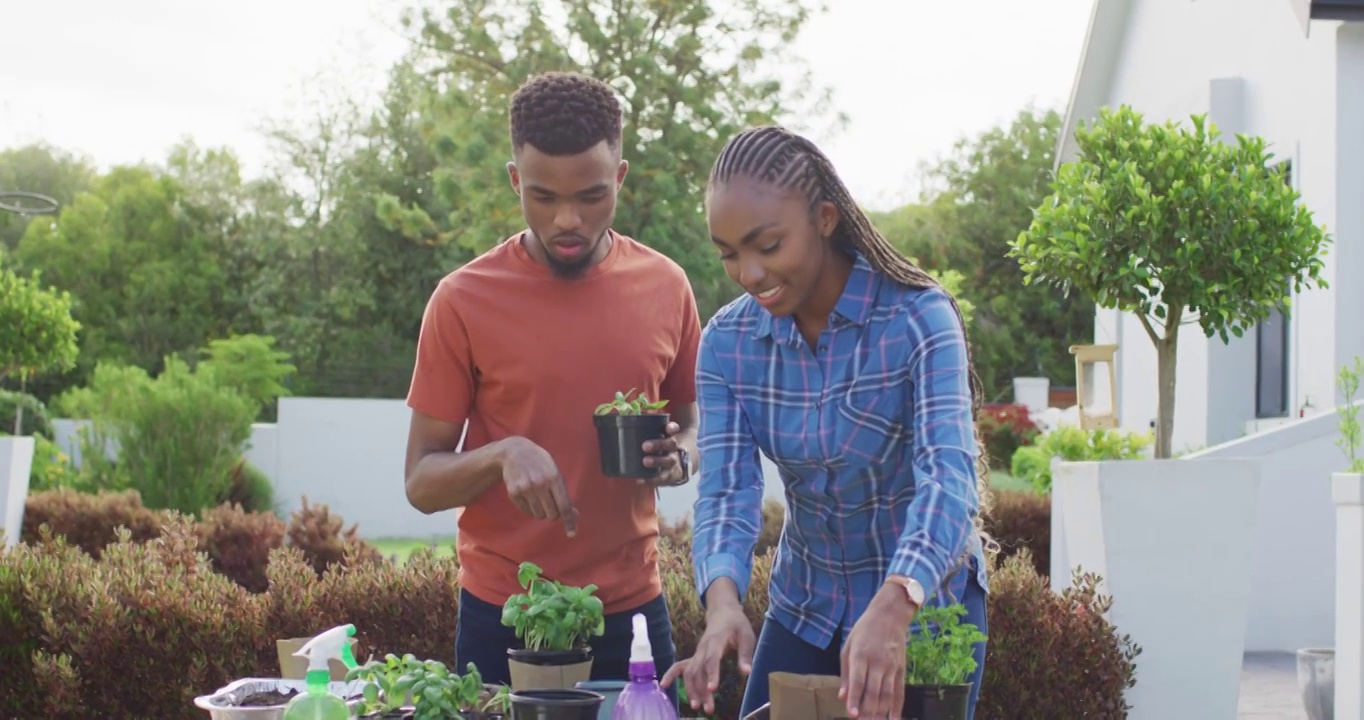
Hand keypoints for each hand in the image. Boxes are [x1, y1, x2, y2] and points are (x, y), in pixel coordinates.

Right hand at [499, 436, 576, 536]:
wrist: (514, 452)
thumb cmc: (540, 463)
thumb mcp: (555, 472)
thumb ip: (564, 493)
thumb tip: (575, 514)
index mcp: (554, 477)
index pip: (564, 506)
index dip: (569, 521)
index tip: (572, 534)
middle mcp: (540, 484)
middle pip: (552, 514)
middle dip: (554, 513)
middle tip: (551, 503)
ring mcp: (525, 489)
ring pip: (539, 515)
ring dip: (542, 511)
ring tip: (538, 496)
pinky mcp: (514, 493)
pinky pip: (527, 512)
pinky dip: (530, 508)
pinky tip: (528, 495)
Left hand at [641, 421, 686, 486]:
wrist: (686, 463)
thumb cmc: (665, 445)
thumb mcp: (661, 435)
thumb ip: (648, 428)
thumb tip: (627, 419)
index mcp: (673, 435)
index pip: (674, 429)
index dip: (671, 428)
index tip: (667, 428)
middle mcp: (676, 449)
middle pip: (671, 444)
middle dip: (659, 444)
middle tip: (645, 446)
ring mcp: (675, 463)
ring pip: (668, 461)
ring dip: (657, 461)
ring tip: (645, 461)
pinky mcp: (671, 476)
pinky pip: (663, 479)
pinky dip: (652, 480)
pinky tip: (641, 480)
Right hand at [660, 600, 753, 713]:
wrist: (722, 612)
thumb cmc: (736, 624)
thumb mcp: (746, 635)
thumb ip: (745, 654)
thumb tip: (746, 673)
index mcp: (716, 641)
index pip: (712, 658)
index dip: (711, 673)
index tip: (712, 689)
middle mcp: (702, 648)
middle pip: (699, 670)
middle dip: (702, 690)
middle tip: (708, 709)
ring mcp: (696, 652)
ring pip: (690, 672)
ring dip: (692, 690)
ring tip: (697, 707)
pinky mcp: (694, 656)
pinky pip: (680, 666)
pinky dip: (671, 675)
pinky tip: (664, 685)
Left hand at [840, 584, 915, 718]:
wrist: (890, 615)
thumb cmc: (864, 630)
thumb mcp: (848, 646)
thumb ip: (845, 672)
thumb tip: (842, 696)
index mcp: (860, 655)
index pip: (858, 681)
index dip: (855, 699)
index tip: (852, 715)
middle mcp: (877, 662)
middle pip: (873, 692)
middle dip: (868, 712)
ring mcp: (891, 667)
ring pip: (887, 695)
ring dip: (881, 713)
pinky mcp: (901, 669)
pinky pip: (900, 692)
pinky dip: (897, 707)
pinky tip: (894, 719)